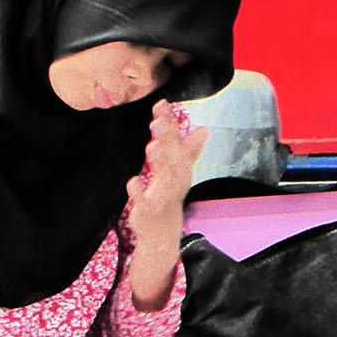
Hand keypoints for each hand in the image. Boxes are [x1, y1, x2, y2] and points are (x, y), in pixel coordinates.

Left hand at [125, 103, 205, 309]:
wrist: (162, 232)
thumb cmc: (167, 196)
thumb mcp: (177, 172)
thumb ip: (186, 150)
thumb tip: (204, 130)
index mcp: (181, 168)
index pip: (177, 142)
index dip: (170, 124)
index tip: (161, 105)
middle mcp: (175, 181)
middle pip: (174, 158)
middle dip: (167, 140)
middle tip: (158, 122)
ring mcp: (163, 196)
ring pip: (164, 179)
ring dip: (160, 163)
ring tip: (152, 146)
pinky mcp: (148, 212)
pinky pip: (145, 203)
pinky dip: (139, 193)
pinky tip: (132, 181)